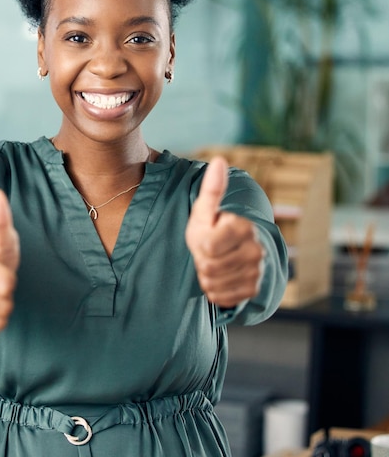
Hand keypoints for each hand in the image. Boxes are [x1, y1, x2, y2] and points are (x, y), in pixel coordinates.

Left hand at [185, 157, 263, 307]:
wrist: (230, 252)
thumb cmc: (212, 227)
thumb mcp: (205, 209)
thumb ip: (212, 188)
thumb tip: (219, 160)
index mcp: (244, 227)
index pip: (208, 245)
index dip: (200, 242)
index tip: (209, 233)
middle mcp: (256, 251)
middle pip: (209, 266)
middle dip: (202, 259)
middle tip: (208, 250)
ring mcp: (257, 273)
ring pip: (214, 283)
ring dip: (207, 275)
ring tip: (213, 261)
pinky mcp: (253, 291)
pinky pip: (221, 297)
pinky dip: (215, 289)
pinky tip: (219, 276)